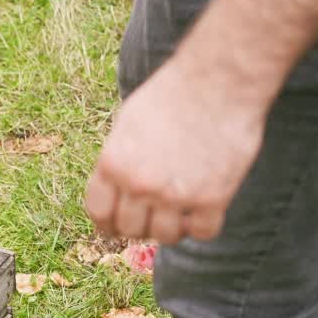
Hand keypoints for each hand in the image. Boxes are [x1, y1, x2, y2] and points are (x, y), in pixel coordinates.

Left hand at [84, 63, 266, 243]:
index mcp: (112, 164)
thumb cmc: (172, 94)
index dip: (107, 224)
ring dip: (172, 229)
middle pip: (131, 229)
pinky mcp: (212, 197)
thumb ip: (118, 160)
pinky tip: (205, 211)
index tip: (116, 227)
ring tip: (180, 213)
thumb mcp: (127, 123)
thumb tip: (114, 189)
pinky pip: (203, 233)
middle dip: (140, 227)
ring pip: (165, 236)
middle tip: (154, 217)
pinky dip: (203, 226)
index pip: (99, 213)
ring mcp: (174, 194)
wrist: (218, 81)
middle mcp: (138, 183)